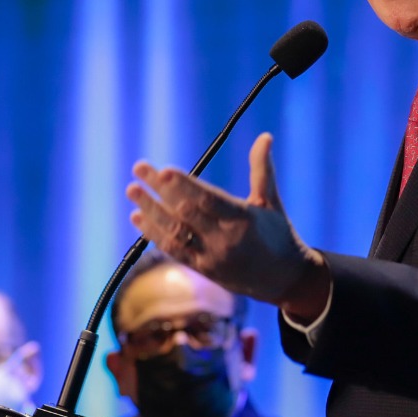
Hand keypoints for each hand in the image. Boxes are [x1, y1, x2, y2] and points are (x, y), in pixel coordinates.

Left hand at [127, 133, 329, 317]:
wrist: (285, 281)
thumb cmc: (278, 234)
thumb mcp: (271, 202)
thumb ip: (262, 169)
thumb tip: (264, 136)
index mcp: (243, 220)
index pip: (207, 200)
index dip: (184, 185)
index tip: (164, 170)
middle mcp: (225, 240)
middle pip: (185, 212)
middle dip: (159, 190)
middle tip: (139, 168)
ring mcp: (211, 257)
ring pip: (174, 233)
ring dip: (150, 211)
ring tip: (132, 191)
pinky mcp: (202, 270)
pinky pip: (174, 250)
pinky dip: (154, 234)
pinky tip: (138, 216)